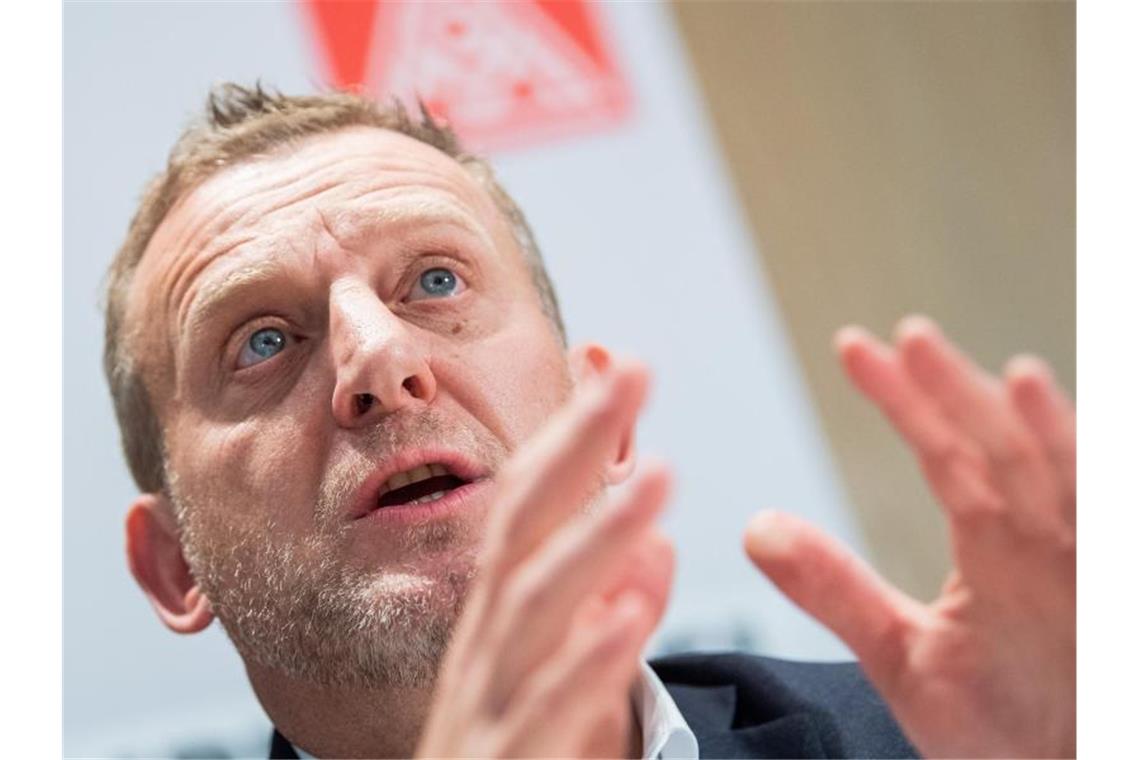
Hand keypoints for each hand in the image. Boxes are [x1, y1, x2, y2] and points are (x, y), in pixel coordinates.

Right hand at [417, 362, 674, 757]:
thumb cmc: (520, 748)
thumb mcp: (561, 665)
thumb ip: (606, 601)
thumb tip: (653, 535)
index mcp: (502, 611)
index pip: (533, 504)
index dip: (575, 434)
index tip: (624, 368)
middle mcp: (486, 643)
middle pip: (524, 528)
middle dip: (578, 450)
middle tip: (635, 376)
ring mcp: (487, 703)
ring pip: (534, 609)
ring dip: (594, 540)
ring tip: (659, 483)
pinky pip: (543, 713)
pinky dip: (584, 663)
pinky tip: (628, 618)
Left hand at [744, 316, 1074, 757]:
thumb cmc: (1002, 723)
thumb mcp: (903, 655)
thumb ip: (835, 590)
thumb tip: (754, 528)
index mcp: (992, 541)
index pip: (943, 451)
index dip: (902, 399)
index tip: (853, 348)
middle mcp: (1042, 536)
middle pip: (999, 446)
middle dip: (957, 393)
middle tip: (909, 336)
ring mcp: (1086, 558)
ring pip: (1064, 478)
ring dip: (1042, 429)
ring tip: (1012, 377)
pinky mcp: (1112, 580)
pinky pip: (1107, 519)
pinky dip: (1093, 476)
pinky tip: (1072, 435)